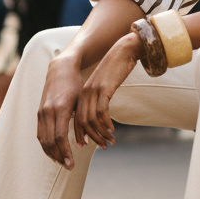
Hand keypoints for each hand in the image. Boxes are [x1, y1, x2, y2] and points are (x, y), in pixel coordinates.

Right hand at [37, 53, 85, 169]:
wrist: (61, 70)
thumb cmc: (76, 85)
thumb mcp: (82, 101)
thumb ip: (81, 122)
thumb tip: (83, 144)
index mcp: (60, 109)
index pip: (60, 137)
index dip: (65, 153)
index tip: (71, 164)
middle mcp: (48, 111)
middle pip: (50, 141)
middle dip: (59, 157)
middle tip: (69, 167)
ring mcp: (41, 112)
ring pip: (43, 139)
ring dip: (51, 153)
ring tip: (61, 162)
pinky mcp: (39, 112)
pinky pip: (40, 133)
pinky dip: (45, 145)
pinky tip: (53, 152)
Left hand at [73, 32, 142, 150]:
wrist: (124, 51)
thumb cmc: (115, 69)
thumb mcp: (103, 86)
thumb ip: (97, 99)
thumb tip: (98, 115)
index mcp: (82, 93)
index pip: (75, 118)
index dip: (78, 134)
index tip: (83, 146)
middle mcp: (85, 93)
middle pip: (81, 122)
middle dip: (90, 138)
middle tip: (102, 147)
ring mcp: (93, 91)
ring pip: (91, 120)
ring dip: (101, 133)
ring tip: (109, 142)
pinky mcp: (104, 89)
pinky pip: (102, 112)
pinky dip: (106, 124)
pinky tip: (112, 130)